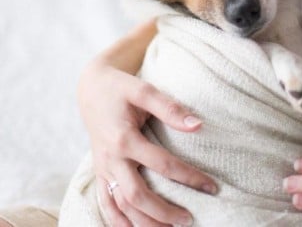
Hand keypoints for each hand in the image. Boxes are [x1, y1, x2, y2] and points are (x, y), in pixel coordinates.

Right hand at [78, 61, 216, 226]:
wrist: (90, 89)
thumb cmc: (120, 88)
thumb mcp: (144, 90)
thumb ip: (170, 108)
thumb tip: (198, 125)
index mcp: (123, 138)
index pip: (162, 165)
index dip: (189, 177)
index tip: (212, 187)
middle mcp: (111, 158)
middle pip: (136, 195)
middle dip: (163, 212)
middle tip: (190, 219)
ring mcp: (103, 168)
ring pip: (120, 206)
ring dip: (144, 223)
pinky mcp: (100, 173)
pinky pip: (106, 204)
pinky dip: (119, 222)